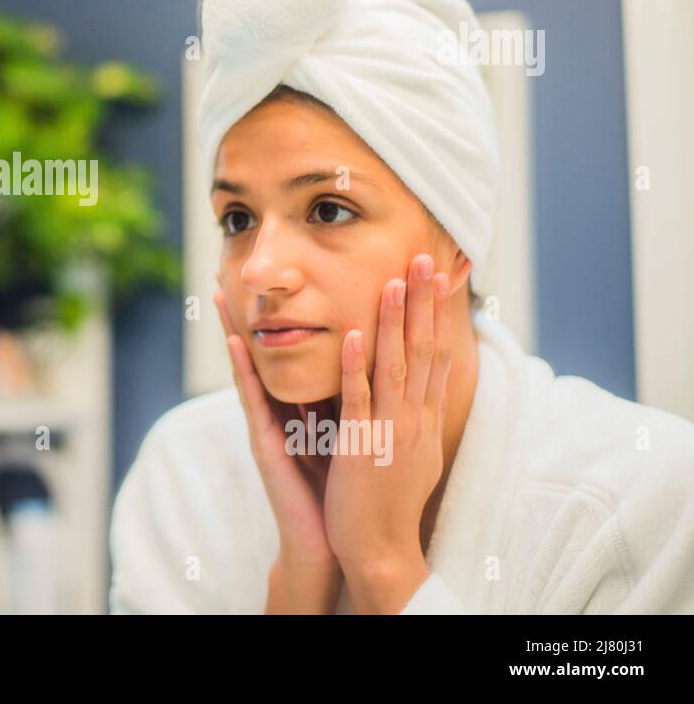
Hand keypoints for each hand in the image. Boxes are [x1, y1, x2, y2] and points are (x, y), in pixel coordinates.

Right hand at [213, 287, 341, 612]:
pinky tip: (232, 342)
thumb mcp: (350, 434)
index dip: (280, 317)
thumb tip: (367, 363)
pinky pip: (254, 399)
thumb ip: (349, 402)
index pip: (290, 352)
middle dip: (245, 315)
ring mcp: (268, 425)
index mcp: (303, 408)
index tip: (271, 280)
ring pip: (251, 367)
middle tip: (228, 272)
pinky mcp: (266, 444)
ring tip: (221, 293)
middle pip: (263, 352)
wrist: (339, 541)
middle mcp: (280, 411)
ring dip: (234, 329)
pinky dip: (243, 369)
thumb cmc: (346, 492)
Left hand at [323, 253, 451, 612]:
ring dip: (396, 320)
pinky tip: (357, 333)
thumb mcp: (410, 449)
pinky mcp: (364, 446)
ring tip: (396, 279)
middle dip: (427, 301)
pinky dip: (359, 365)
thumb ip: (409, 413)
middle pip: (425, 349)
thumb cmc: (388, 500)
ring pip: (396, 365)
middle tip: (429, 256)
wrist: (380, 549)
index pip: (439, 351)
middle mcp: (415, 417)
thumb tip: (415, 381)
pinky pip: (360, 399)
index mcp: (425, 416)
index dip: (443, 311)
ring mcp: (392, 430)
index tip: (448, 272)